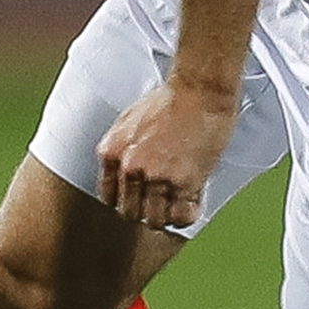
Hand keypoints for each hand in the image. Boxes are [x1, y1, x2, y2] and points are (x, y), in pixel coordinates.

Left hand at [96, 79, 239, 231]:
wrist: (198, 89)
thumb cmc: (171, 98)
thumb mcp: (131, 120)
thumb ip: (125, 149)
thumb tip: (127, 171)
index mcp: (112, 152)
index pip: (109, 196)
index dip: (126, 200)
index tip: (138, 199)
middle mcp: (130, 167)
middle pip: (130, 212)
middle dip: (146, 210)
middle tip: (161, 203)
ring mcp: (156, 177)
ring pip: (155, 220)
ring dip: (167, 216)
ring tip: (178, 205)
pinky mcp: (183, 182)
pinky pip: (181, 215)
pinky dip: (186, 216)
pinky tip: (192, 204)